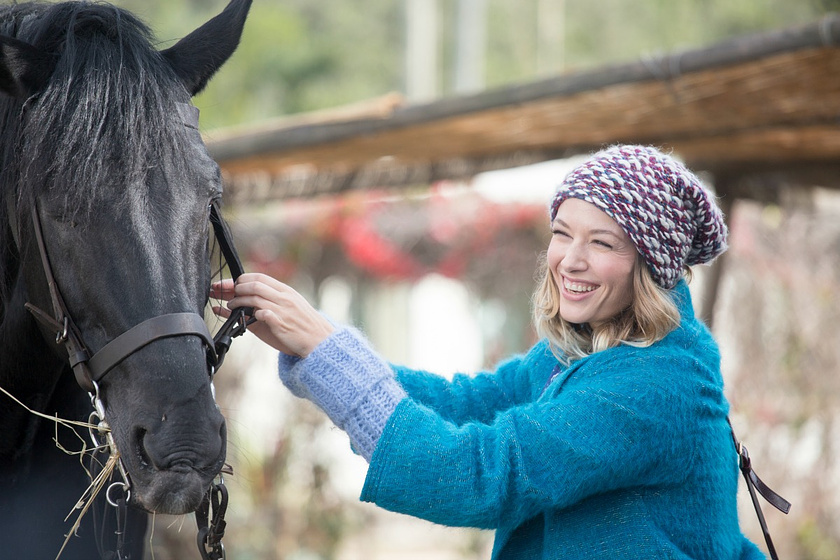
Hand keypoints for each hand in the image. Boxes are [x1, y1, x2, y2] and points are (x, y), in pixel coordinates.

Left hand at [210, 273, 334, 356]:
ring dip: (237, 301)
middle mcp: (284, 297)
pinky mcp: (280, 323)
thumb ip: (271, 302)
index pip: (259, 277)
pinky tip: (242, 318)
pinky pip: (261, 313)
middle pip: (254, 285)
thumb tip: (248, 300)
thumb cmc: (303, 326)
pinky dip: (249, 314)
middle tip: (224, 293)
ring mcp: (282, 309)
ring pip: (254, 297)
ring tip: (229, 305)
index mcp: (286, 291)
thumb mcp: (290, 308)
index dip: (241, 279)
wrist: (321, 341)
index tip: (230, 285)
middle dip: (234, 287)